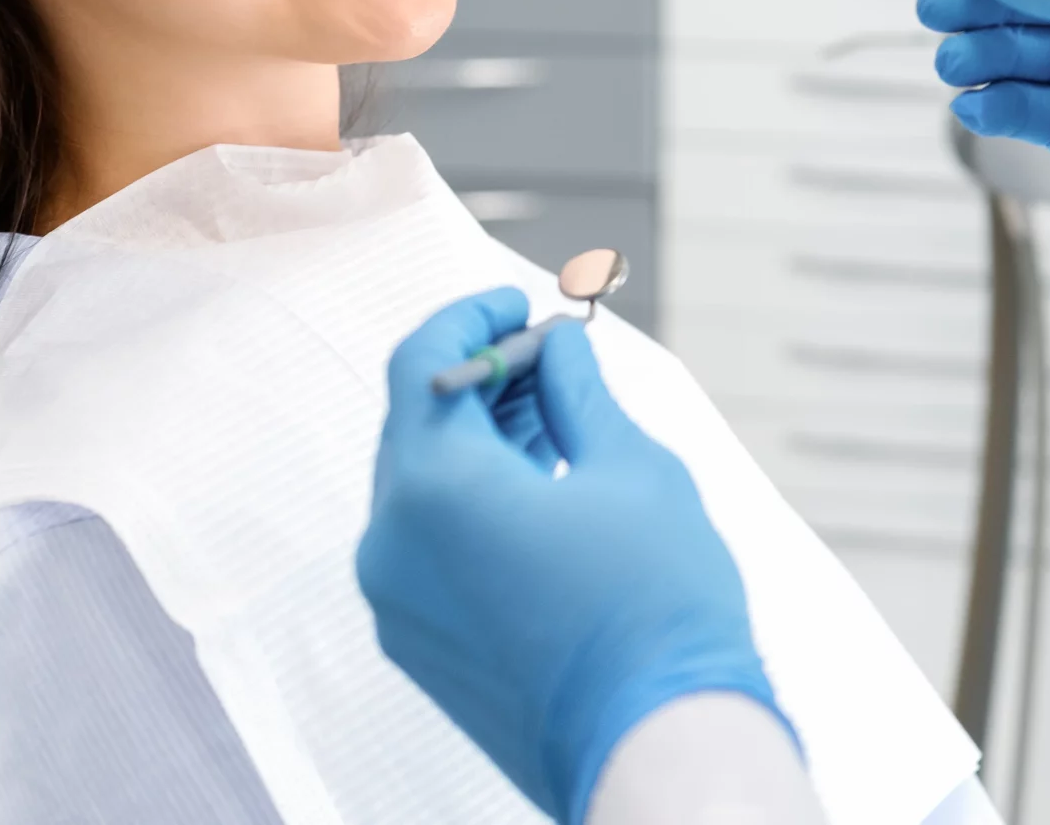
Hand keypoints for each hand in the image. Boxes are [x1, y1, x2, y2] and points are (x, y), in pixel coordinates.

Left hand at [359, 290, 785, 824]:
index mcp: (434, 490)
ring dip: (478, 439)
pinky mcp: (420, 644)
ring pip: (422, 487)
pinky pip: (428, 544)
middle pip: (417, 423)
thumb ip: (576, 391)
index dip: (471, 317)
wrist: (658, 745)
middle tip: (552, 356)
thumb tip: (557, 345)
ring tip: (555, 416)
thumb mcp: (628, 467)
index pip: (421, 363)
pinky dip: (472, 500)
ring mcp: (398, 603)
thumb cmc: (656, 608)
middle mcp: (392, 545)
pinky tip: (539, 486)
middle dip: (480, 377)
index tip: (519, 304)